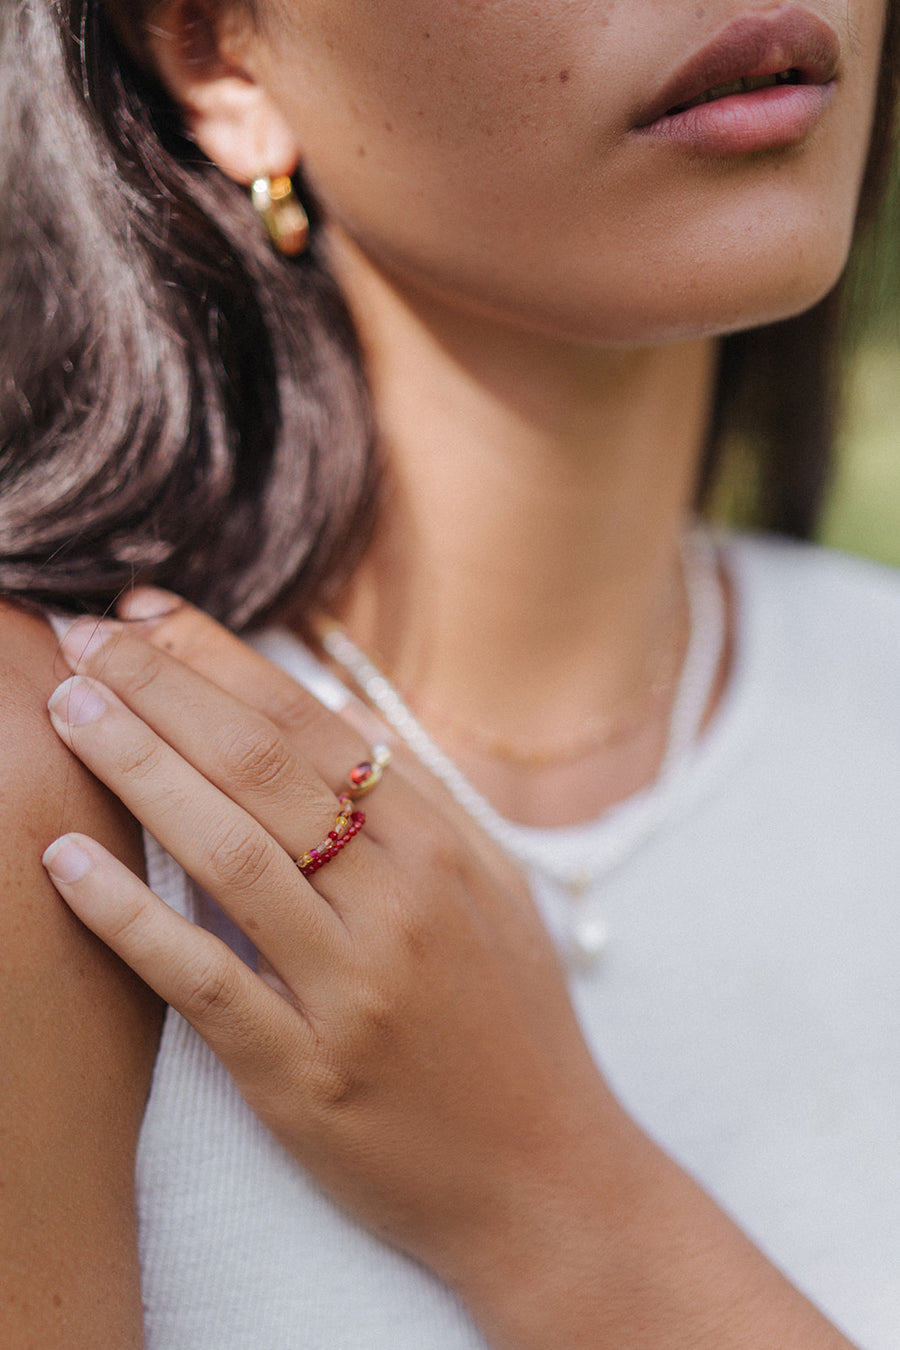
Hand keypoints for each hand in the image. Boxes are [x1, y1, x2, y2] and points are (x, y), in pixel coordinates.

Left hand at [41, 599, 855, 1349]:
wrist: (549, 1179)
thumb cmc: (515, 1026)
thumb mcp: (494, 892)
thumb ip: (418, 803)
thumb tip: (331, 712)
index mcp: (444, 847)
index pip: (311, 722)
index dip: (218, 658)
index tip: (145, 614)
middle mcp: (400, 901)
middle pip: (260, 766)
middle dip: (160, 688)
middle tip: (81, 641)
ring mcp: (352, 987)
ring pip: (229, 851)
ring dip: (137, 769)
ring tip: (65, 711)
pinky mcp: (305, 1074)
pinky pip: (205, 981)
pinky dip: (130, 917)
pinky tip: (64, 863)